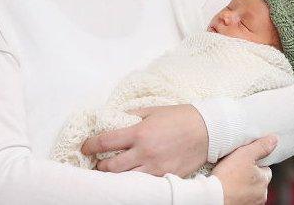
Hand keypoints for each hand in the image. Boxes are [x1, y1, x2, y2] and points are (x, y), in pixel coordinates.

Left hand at [80, 104, 208, 176]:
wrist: (208, 130)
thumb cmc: (179, 117)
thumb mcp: (151, 111)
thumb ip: (130, 116)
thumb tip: (112, 120)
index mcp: (139, 133)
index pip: (105, 142)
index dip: (90, 146)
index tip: (85, 147)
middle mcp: (145, 152)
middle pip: (111, 166)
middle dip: (99, 166)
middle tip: (96, 163)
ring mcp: (156, 167)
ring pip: (126, 179)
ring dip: (114, 177)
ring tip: (110, 172)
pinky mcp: (166, 176)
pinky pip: (144, 183)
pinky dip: (134, 181)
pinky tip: (130, 176)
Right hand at [212, 136, 277, 204]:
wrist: (214, 196)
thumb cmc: (228, 176)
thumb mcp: (245, 155)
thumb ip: (260, 147)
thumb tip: (275, 139)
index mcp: (264, 180)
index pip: (265, 169)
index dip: (254, 163)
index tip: (243, 160)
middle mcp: (262, 194)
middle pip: (257, 180)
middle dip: (248, 175)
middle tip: (234, 168)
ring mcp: (252, 202)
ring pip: (249, 190)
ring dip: (242, 184)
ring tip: (228, 178)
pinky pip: (241, 197)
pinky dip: (236, 193)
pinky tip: (227, 188)